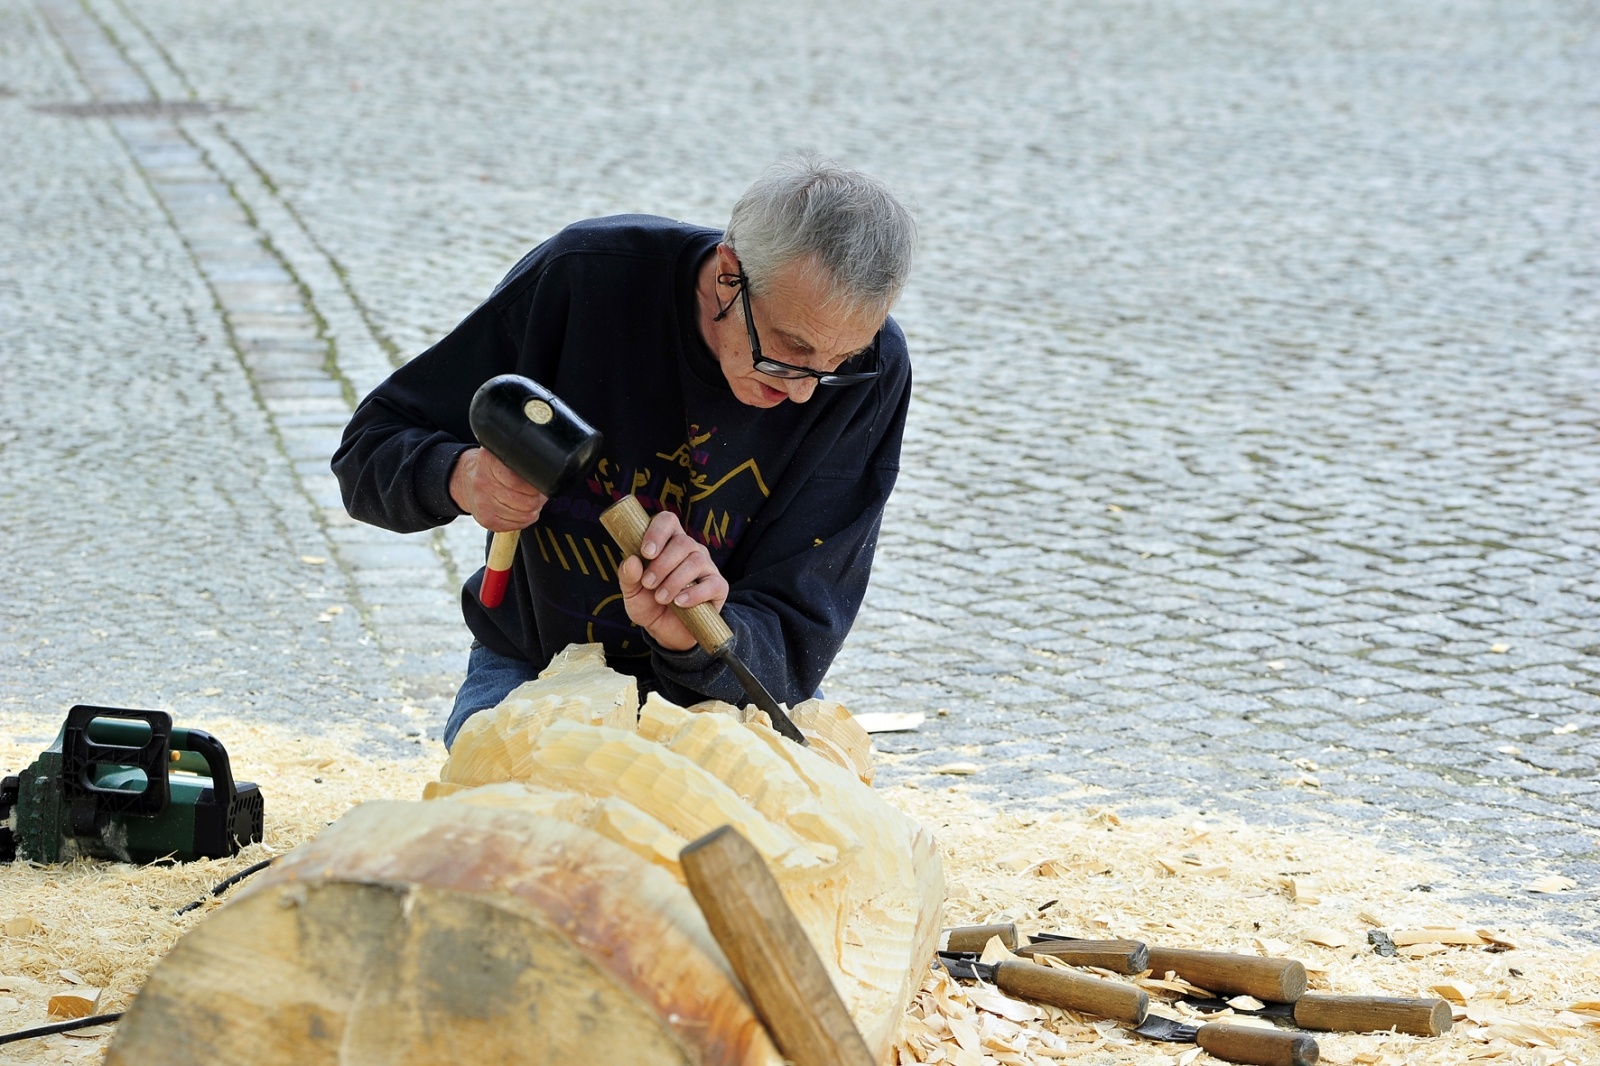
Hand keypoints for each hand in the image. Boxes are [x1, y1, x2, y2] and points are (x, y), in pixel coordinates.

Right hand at [449, 447, 546, 531]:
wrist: (465, 482)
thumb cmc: (490, 468)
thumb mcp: (499, 454)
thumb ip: (518, 458)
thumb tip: (545, 470)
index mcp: (488, 462)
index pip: (517, 481)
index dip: (535, 485)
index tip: (541, 483)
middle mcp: (483, 483)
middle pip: (525, 501)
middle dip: (539, 498)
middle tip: (540, 494)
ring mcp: (483, 504)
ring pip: (524, 515)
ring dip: (534, 509)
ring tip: (531, 500)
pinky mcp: (486, 520)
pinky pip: (517, 525)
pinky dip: (525, 519)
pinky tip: (521, 510)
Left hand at [615, 510, 728, 650]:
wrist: (665, 631)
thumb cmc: (648, 604)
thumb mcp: (631, 592)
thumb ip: (627, 576)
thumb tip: (631, 561)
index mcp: (668, 543)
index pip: (668, 521)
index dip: (657, 532)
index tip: (645, 553)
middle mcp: (690, 550)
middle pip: (683, 542)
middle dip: (662, 564)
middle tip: (648, 584)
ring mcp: (707, 567)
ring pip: (695, 561)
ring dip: (674, 580)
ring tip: (661, 598)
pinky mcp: (718, 587)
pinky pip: (711, 584)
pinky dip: (694, 594)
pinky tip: (680, 603)